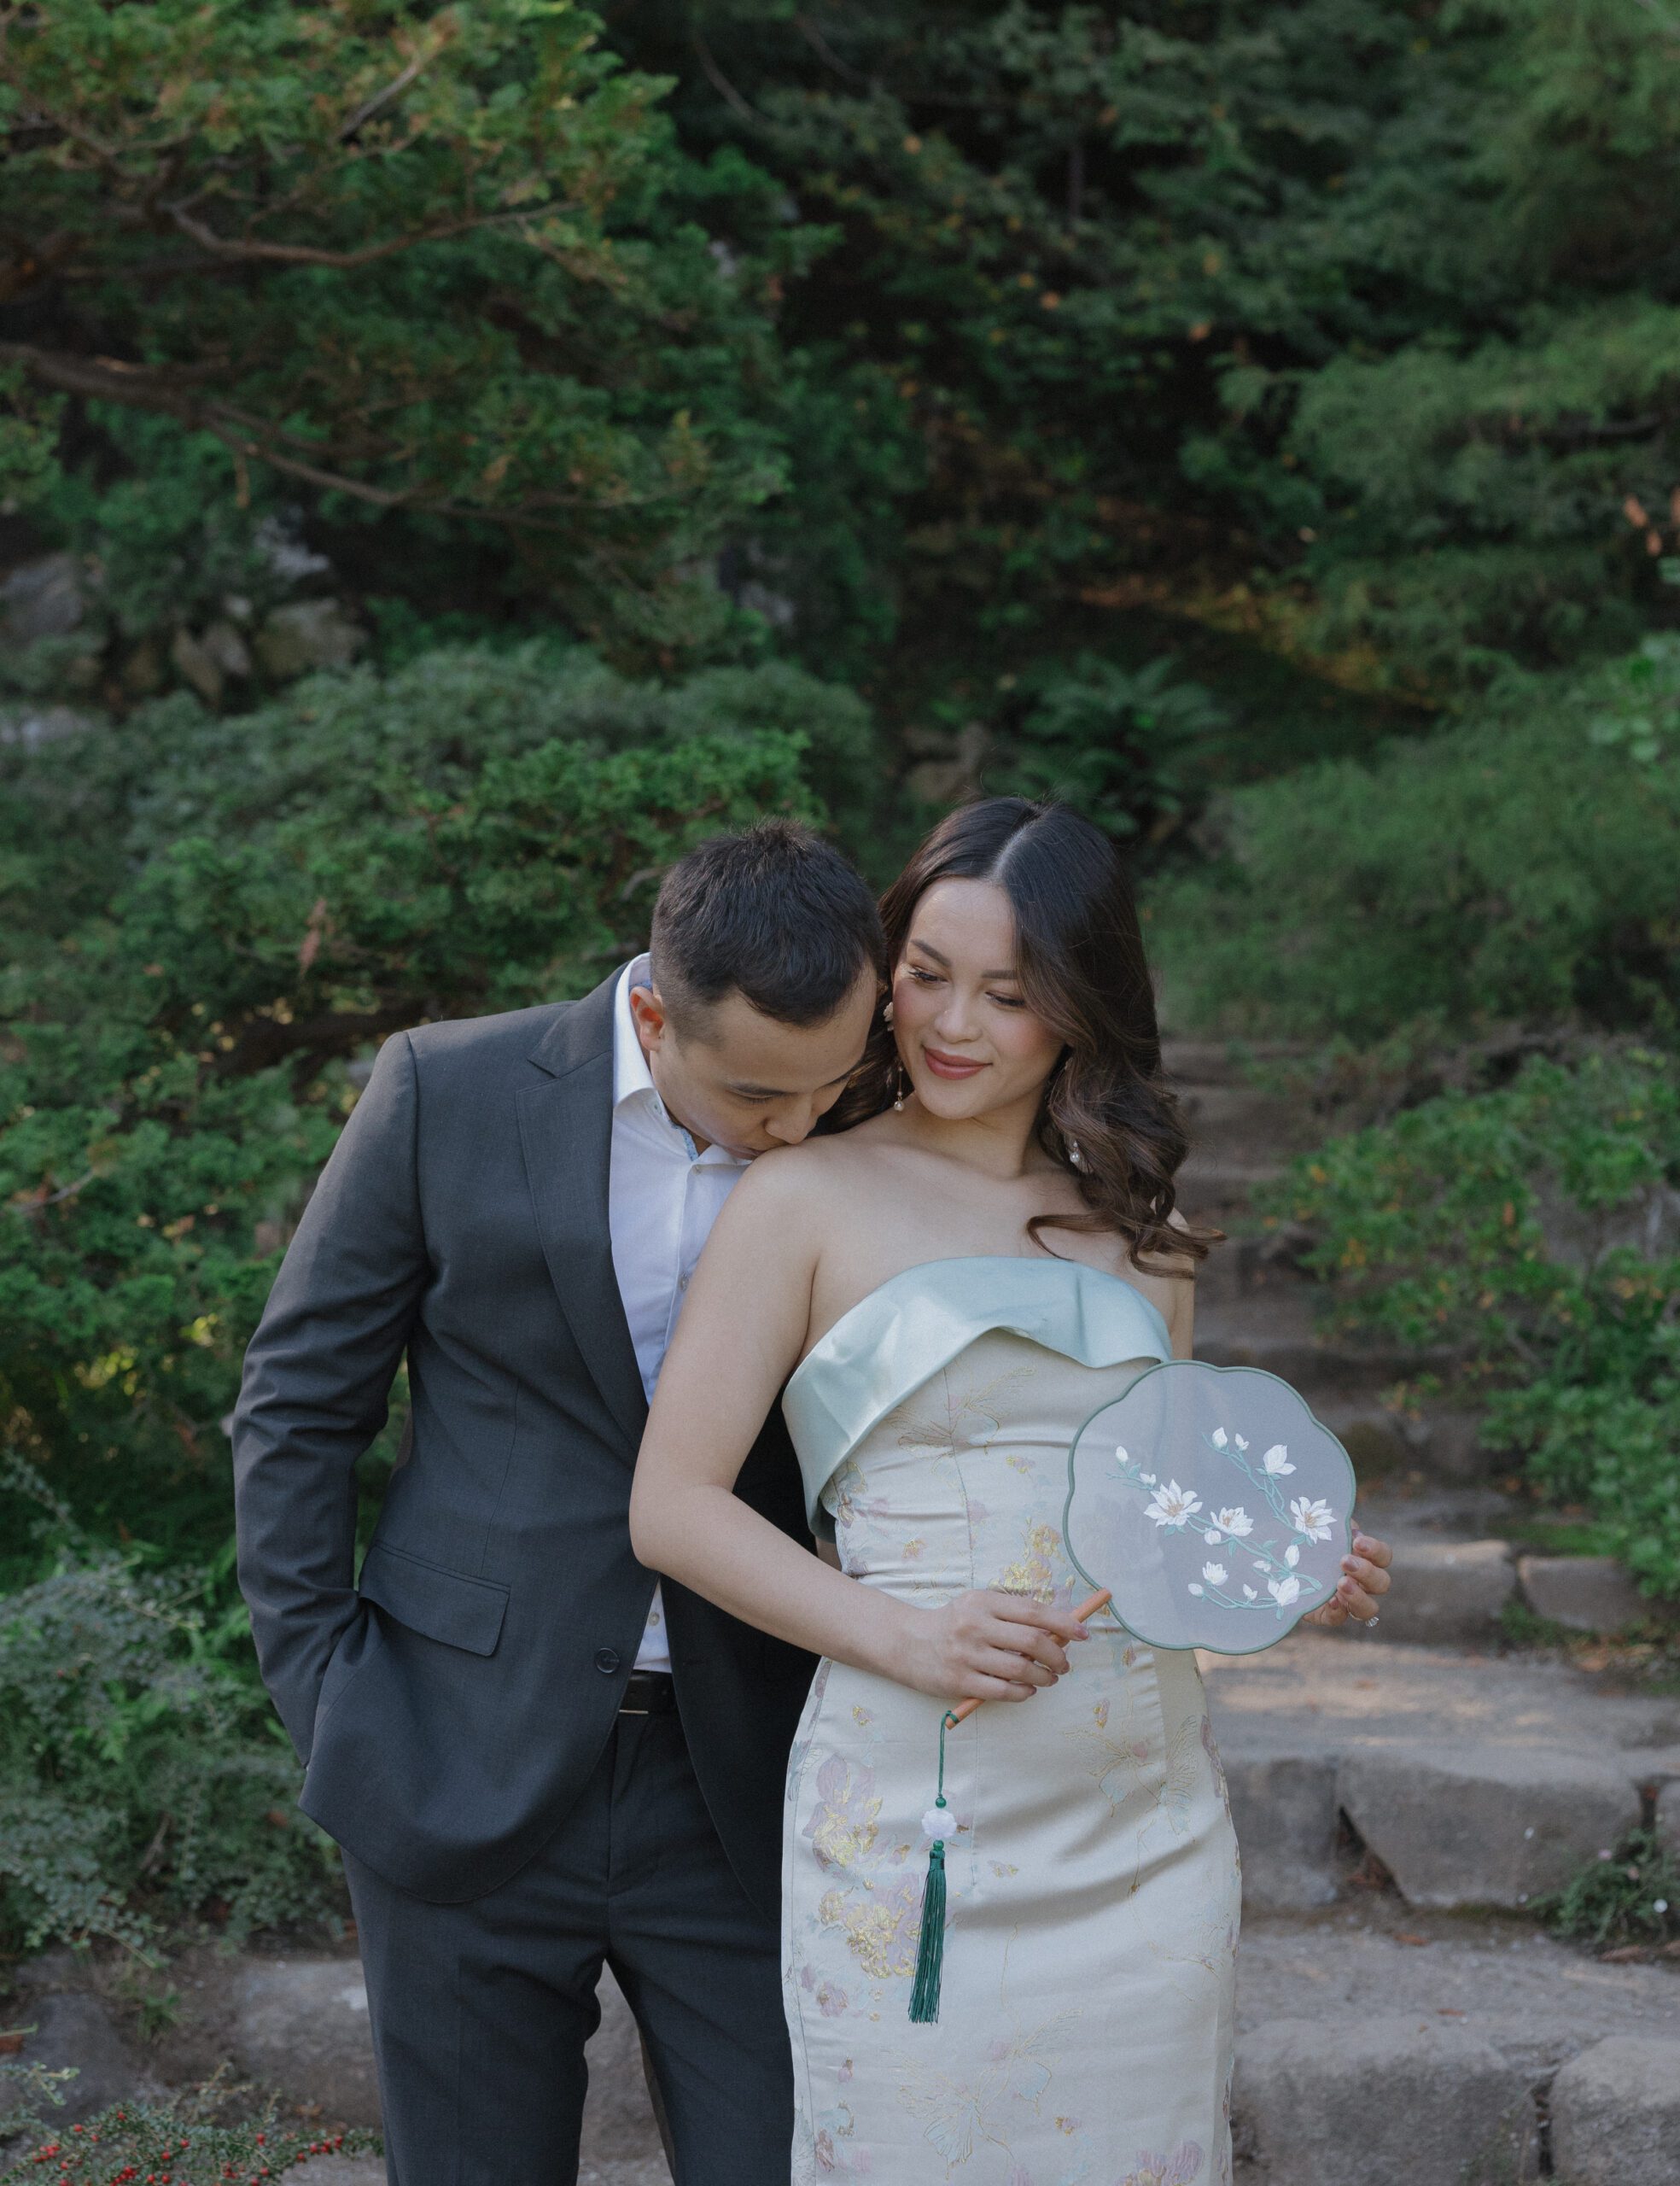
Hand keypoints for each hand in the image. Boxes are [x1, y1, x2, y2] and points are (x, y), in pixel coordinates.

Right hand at [893, 1589, 1092, 1705]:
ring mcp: (967, 1655)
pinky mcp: (960, 1681)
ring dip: (1044, 1676)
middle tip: (1064, 1664)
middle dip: (1057, 1656)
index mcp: (983, 1602)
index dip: (1063, 1623)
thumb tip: (1056, 1630)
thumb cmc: (952, 1623)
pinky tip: (1029, 1690)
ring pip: (1021, 1670)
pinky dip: (1024, 1693)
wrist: (907, 1642)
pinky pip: (1004, 1692)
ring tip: (1050, 1678)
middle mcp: (975, 1626)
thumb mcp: (977, 1605)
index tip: (1082, 1634)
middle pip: (1032, 1642)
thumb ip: (1011, 1614)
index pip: (1033, 1611)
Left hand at [1303, 1531, 1392, 1628]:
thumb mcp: (1318, 1526)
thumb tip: (1347, 1526)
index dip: (1375, 1550)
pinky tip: (1330, 1600)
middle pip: (1382, 1583)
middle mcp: (1361, 1582)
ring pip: (1369, 1608)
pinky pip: (1339, 1619)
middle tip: (1344, 1561)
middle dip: (1367, 1572)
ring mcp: (1347, 1601)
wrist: (1280, 1562)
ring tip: (1341, 1584)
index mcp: (1363, 1558)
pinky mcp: (1328, 1615)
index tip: (1357, 1542)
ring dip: (1359, 1596)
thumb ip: (1335, 1524)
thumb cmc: (1305, 1540)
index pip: (1383, 1556)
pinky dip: (1338, 1611)